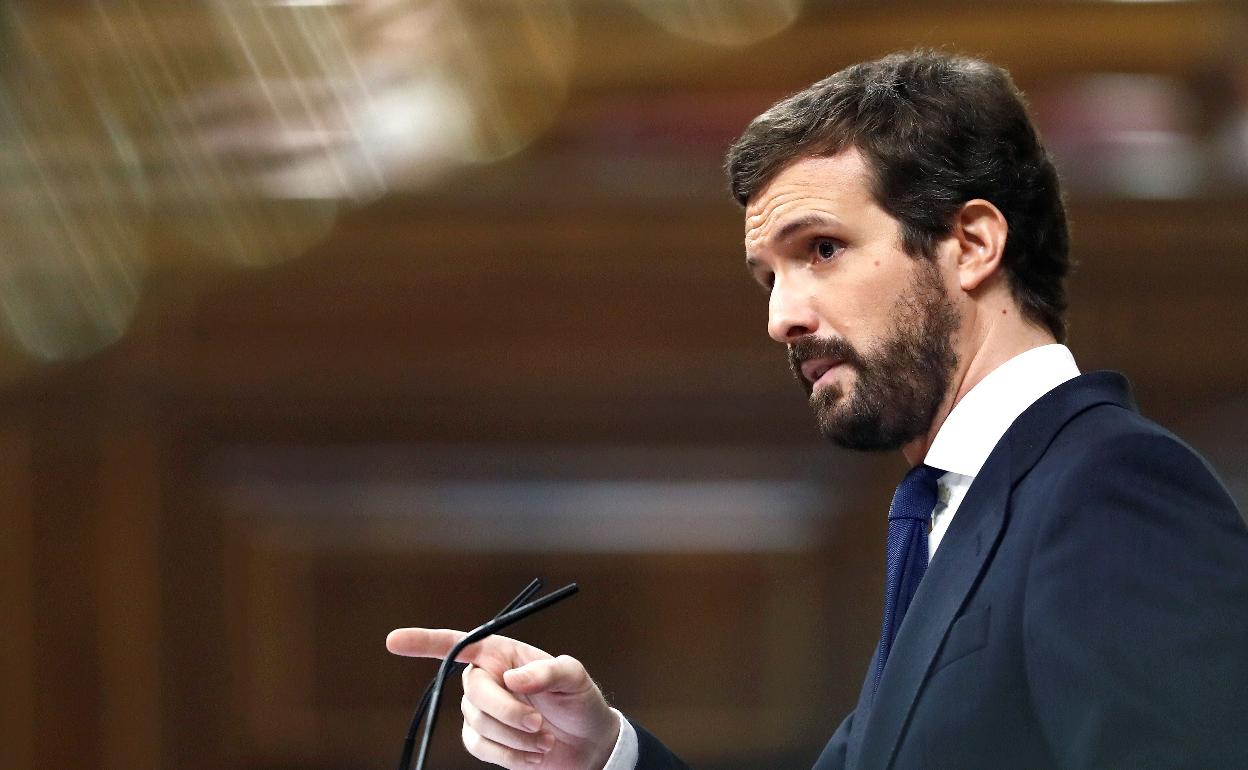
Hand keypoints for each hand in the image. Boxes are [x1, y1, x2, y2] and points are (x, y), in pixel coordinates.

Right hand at [387, 628, 619, 768]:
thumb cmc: (579, 701)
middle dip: (506, 712)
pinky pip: (481, 748)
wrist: (587, 743)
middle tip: (539, 723)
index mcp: (502, 654)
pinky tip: (534, 753)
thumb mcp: (575, 678)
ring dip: (515, 737)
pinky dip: (510, 755)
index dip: (424, 642)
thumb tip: (514, 678)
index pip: (458, 644)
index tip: (394, 641)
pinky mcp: (484, 740)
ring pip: (478, 724)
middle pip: (472, 693)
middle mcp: (487, 679)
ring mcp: (481, 711)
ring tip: (544, 738)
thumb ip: (548, 671)